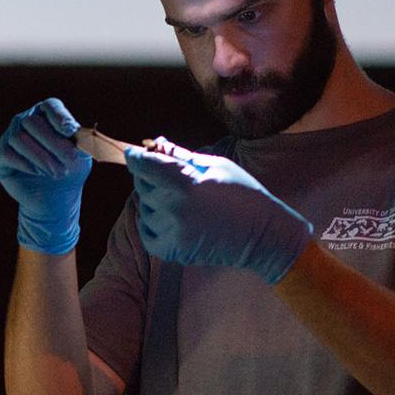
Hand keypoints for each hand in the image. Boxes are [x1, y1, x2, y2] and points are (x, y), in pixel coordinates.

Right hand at [0, 97, 93, 254]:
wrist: (55, 199)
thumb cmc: (69, 172)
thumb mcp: (82, 155)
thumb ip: (80, 140)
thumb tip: (72, 129)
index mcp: (46, 115)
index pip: (50, 106)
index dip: (59, 117)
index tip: (69, 131)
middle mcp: (24, 121)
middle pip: (32, 122)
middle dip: (52, 145)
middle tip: (66, 166)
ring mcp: (8, 138)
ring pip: (18, 138)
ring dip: (41, 158)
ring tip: (55, 173)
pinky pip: (7, 154)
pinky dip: (25, 165)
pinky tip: (36, 173)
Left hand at [126, 136, 312, 283]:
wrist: (262, 237)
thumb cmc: (244, 195)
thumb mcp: (217, 166)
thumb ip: (183, 156)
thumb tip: (158, 143)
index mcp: (186, 185)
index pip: (146, 166)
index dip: (136, 158)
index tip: (133, 153)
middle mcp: (174, 210)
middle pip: (142, 186)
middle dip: (150, 177)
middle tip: (168, 176)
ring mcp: (171, 233)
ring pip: (144, 209)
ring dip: (154, 201)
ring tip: (180, 200)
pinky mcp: (171, 251)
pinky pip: (146, 232)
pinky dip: (151, 223)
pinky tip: (169, 217)